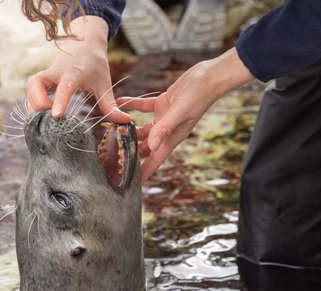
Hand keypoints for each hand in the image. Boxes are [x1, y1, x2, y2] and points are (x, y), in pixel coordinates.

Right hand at [25, 16, 130, 122]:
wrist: (84, 44)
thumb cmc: (95, 65)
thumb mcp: (105, 84)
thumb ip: (111, 105)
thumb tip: (126, 121)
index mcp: (74, 73)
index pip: (64, 86)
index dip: (60, 100)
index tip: (57, 115)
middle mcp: (55, 73)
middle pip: (35, 84)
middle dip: (38, 103)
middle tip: (52, 116)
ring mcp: (46, 75)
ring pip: (30, 87)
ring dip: (33, 104)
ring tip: (47, 117)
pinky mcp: (41, 79)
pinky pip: (30, 91)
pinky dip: (33, 104)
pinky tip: (43, 115)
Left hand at [117, 48, 254, 182]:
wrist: (208, 77)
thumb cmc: (198, 96)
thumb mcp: (179, 113)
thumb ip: (164, 128)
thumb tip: (150, 147)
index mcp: (173, 137)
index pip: (155, 159)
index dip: (145, 171)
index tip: (133, 183)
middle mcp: (167, 130)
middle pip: (146, 146)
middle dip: (131, 150)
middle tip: (112, 153)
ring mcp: (164, 117)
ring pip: (143, 128)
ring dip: (129, 128)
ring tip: (113, 127)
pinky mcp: (163, 103)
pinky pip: (144, 107)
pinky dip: (132, 105)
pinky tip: (120, 102)